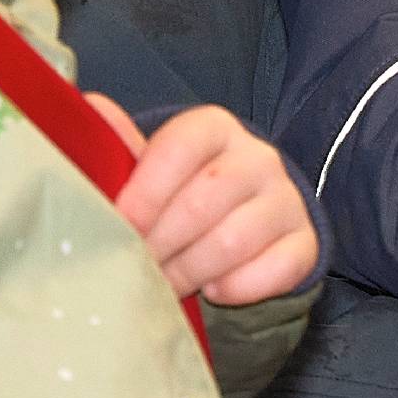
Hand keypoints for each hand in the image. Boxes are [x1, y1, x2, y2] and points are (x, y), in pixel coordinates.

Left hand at [83, 95, 318, 305]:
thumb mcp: (152, 166)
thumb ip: (122, 145)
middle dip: (161, 243)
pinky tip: (215, 290)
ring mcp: (287, 199)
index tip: (119, 226)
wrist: (246, 218)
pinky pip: (273, 270)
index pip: (179, 147)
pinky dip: (238, 288)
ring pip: (233, 242)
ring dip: (190, 272)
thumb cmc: (182, 192)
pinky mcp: (306, 242)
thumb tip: (91, 107)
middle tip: (137, 268)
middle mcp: (259, 156)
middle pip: (204, 201)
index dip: (144, 192)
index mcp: (214, 127)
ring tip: (166, 286)